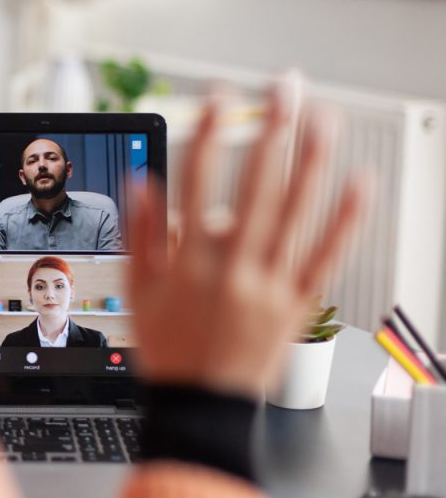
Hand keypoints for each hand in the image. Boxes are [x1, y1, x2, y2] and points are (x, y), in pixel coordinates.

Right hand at [127, 80, 368, 397]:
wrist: (202, 406)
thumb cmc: (169, 350)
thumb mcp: (138, 293)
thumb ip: (141, 236)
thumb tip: (144, 185)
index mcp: (189, 262)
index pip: (198, 183)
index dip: (209, 136)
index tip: (220, 100)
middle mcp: (233, 268)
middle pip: (256, 187)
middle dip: (271, 132)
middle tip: (283, 90)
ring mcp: (269, 285)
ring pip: (295, 214)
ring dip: (312, 162)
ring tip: (324, 119)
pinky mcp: (298, 303)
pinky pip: (325, 255)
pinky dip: (345, 219)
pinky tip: (358, 184)